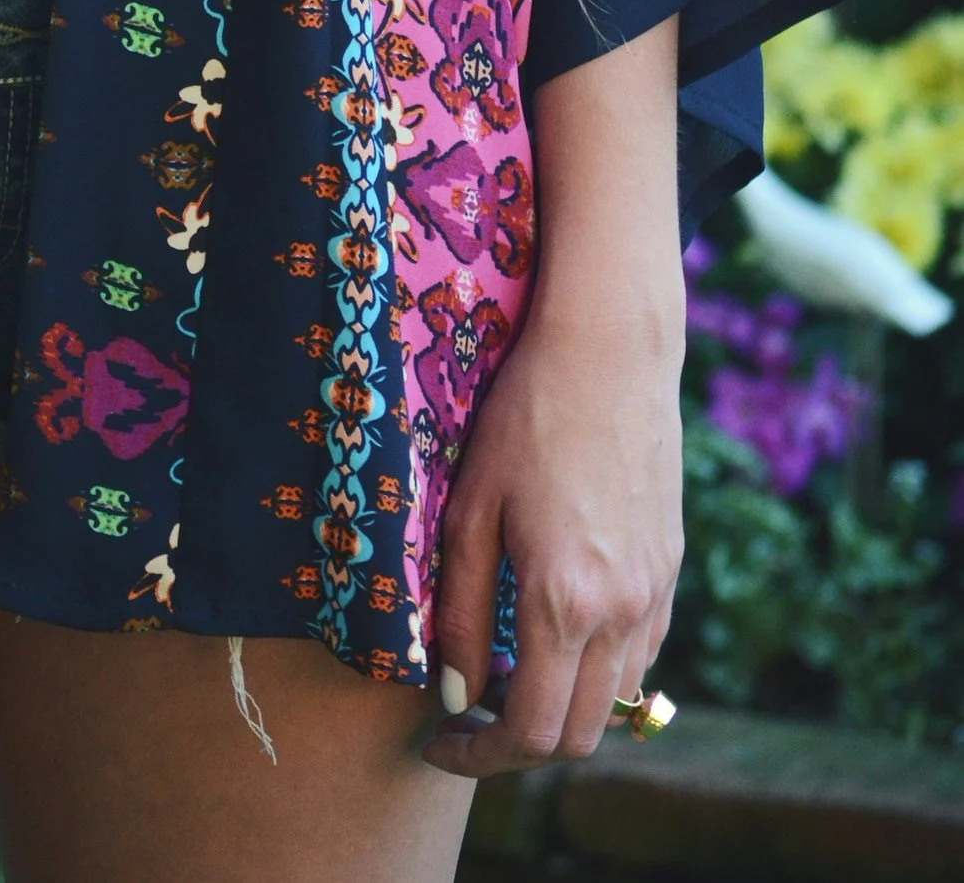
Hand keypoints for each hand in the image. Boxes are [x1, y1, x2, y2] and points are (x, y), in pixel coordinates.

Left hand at [421, 292, 683, 777]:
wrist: (610, 354)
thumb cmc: (525, 417)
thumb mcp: (469, 509)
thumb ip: (458, 610)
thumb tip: (452, 691)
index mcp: (564, 601)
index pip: (529, 731)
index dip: (478, 755)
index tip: (439, 742)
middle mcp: (622, 613)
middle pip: (577, 736)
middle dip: (516, 745)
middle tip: (465, 715)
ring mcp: (655, 594)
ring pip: (613, 702)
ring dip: (559, 708)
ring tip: (503, 672)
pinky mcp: (670, 571)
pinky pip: (639, 656)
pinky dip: (595, 672)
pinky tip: (553, 633)